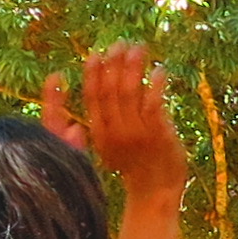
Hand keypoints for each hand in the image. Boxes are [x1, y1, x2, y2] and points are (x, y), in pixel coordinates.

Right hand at [42, 43, 190, 199]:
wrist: (156, 194)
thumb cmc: (136, 171)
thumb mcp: (111, 150)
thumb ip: (104, 128)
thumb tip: (78, 121)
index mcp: (100, 135)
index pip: (91, 99)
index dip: (92, 75)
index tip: (95, 54)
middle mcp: (114, 132)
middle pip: (110, 91)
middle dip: (114, 64)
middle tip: (119, 44)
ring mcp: (135, 133)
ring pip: (130, 92)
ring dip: (134, 68)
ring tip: (139, 49)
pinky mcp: (157, 134)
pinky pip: (153, 102)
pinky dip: (155, 84)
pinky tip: (159, 70)